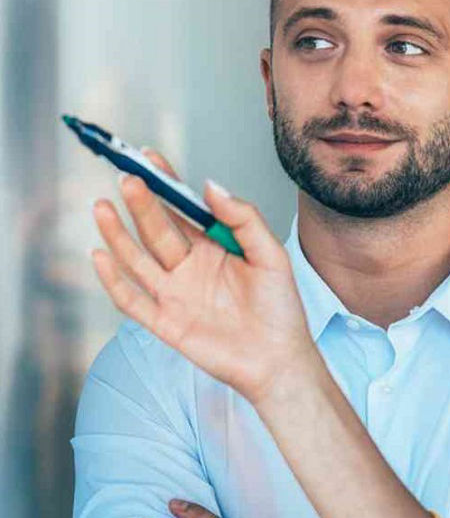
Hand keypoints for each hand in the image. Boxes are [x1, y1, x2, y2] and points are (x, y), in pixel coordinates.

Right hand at [90, 149, 317, 403]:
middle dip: (142, 203)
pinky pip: (132, 300)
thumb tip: (210, 186)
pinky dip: (113, 279)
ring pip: (137, 259)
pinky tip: (100, 255)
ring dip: (118, 234)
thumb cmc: (281, 308)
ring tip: (103, 206)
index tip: (148, 157)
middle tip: (128, 177)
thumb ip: (244, 219)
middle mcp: (189, 267)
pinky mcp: (166, 323)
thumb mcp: (271, 255)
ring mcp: (175, 294)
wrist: (280, 360)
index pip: (183, 209)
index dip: (166, 184)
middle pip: (158, 229)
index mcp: (213, 247)